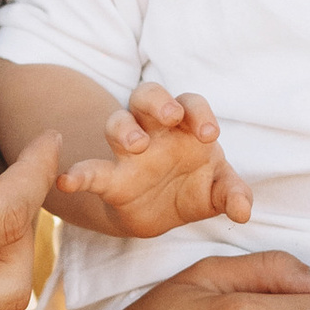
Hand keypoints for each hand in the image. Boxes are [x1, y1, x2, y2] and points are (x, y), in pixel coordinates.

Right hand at [55, 83, 252, 238]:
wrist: (161, 213)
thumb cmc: (193, 187)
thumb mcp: (217, 191)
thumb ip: (232, 195)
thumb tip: (242, 211)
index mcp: (185, 126)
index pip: (190, 104)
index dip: (198, 112)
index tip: (209, 133)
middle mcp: (154, 130)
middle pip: (148, 96)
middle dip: (157, 101)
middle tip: (169, 116)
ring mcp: (128, 151)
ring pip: (118, 122)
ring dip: (125, 128)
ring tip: (136, 144)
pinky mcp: (110, 178)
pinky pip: (90, 170)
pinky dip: (77, 174)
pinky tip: (66, 181)